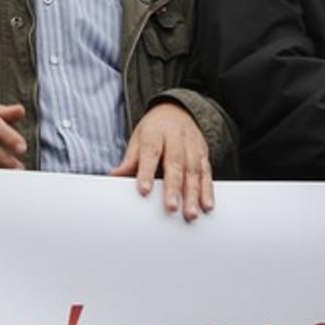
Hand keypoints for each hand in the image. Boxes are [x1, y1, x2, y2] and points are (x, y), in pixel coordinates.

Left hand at [110, 102, 213, 220]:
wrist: (178, 111)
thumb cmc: (154, 130)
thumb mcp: (138, 138)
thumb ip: (130, 160)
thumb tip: (115, 176)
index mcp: (155, 133)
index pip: (150, 153)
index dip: (147, 172)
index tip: (144, 191)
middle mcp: (176, 138)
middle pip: (175, 164)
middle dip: (174, 187)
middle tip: (171, 207)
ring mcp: (192, 146)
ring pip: (194, 171)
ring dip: (193, 194)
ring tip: (190, 214)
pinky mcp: (204, 155)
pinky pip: (207, 173)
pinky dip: (208, 190)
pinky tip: (207, 205)